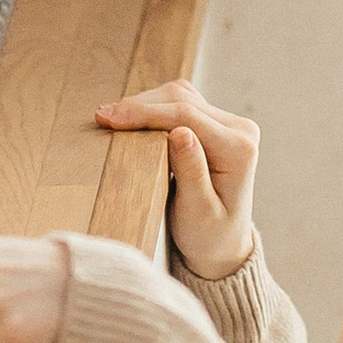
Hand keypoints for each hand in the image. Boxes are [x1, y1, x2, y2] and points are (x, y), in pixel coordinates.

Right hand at [94, 77, 258, 278]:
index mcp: (239, 150)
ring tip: (112, 118)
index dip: (144, 113)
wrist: (222, 245)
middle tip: (102, 116)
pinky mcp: (216, 124)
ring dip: (145, 104)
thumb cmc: (209, 235)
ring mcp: (229, 124)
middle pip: (183, 100)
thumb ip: (191, 173)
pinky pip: (181, 105)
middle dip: (140, 106)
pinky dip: (153, 109)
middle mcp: (240, 130)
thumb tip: (180, 132)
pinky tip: (131, 118)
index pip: (186, 117)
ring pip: (180, 97)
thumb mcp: (198, 212)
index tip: (109, 119)